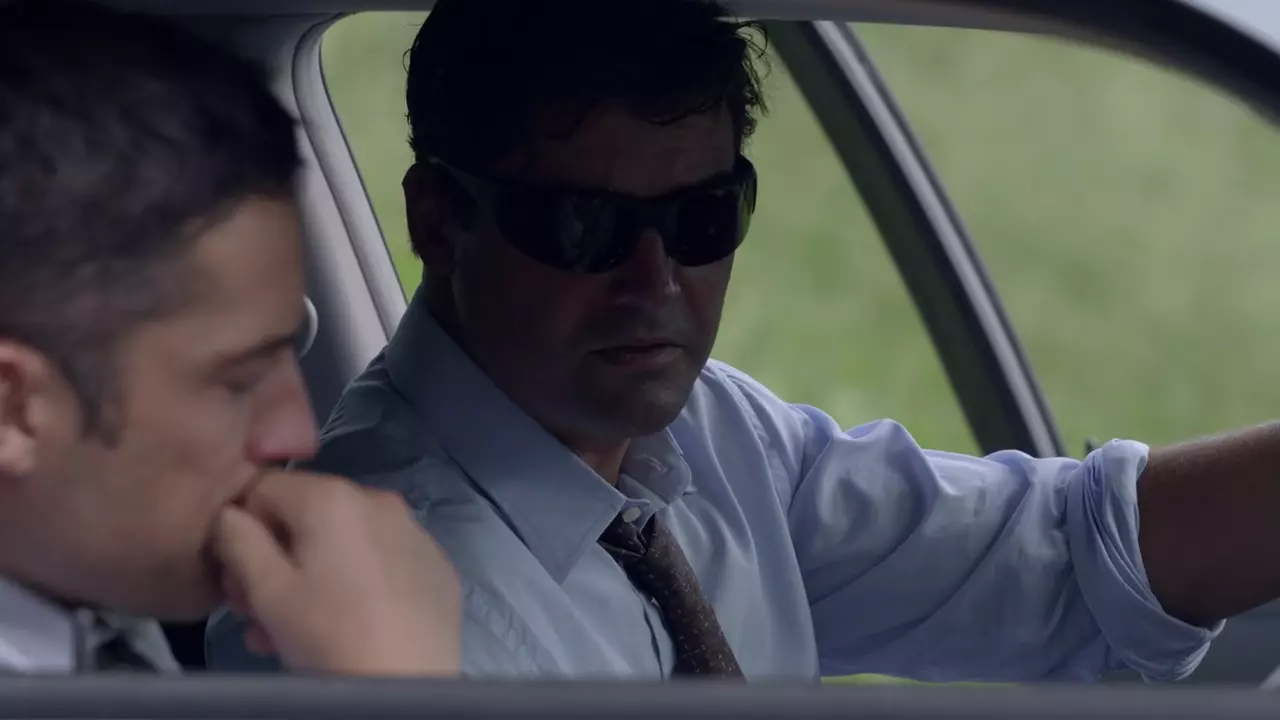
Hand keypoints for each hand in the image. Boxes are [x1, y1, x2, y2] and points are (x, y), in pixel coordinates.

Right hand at [211, 470, 460, 675]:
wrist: (409, 683)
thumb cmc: (329, 635)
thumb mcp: (267, 590)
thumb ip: (237, 540)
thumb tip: (230, 515)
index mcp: (332, 496)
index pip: (264, 488)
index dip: (243, 531)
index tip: (242, 579)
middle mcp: (378, 499)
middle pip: (305, 517)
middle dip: (275, 561)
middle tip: (261, 613)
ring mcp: (413, 531)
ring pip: (342, 543)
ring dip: (311, 577)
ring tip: (297, 631)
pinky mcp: (434, 563)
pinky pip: (381, 560)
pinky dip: (357, 582)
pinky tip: (351, 623)